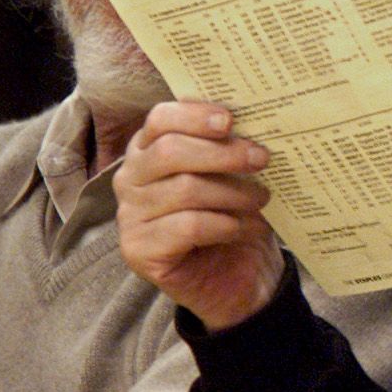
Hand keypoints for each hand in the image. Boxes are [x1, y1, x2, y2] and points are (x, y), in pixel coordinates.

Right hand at [115, 100, 282, 331]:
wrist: (238, 276)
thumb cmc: (234, 215)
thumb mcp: (236, 175)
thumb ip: (231, 144)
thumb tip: (253, 115)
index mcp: (149, 150)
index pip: (160, 119)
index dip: (194, 115)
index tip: (231, 120)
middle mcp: (131, 180)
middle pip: (170, 151)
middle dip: (223, 153)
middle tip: (262, 159)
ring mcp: (130, 216)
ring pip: (184, 189)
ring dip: (233, 193)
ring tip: (262, 199)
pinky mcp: (139, 251)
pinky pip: (188, 226)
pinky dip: (226, 224)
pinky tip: (248, 228)